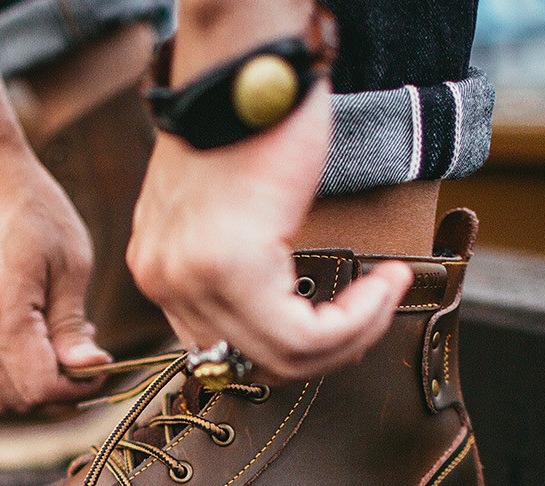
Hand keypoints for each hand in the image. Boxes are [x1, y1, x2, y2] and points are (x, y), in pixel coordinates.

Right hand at [0, 141, 109, 413]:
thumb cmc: (28, 208)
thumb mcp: (70, 262)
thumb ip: (73, 326)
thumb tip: (90, 369)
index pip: (40, 388)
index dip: (77, 387)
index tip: (97, 365)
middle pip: (16, 400)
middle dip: (56, 387)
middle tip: (75, 350)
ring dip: (23, 389)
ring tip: (44, 348)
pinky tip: (7, 362)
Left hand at [127, 85, 412, 382]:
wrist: (250, 60)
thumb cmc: (250, 121)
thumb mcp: (224, 211)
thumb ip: (232, 271)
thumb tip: (279, 314)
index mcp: (160, 270)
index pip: (226, 352)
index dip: (298, 350)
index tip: (347, 316)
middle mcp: (164, 281)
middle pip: (255, 366)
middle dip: (330, 349)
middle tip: (374, 310)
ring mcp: (189, 277)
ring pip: (281, 359)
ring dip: (351, 335)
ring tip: (384, 292)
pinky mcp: (227, 265)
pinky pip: (299, 336)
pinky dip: (355, 320)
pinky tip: (382, 284)